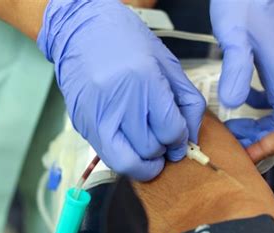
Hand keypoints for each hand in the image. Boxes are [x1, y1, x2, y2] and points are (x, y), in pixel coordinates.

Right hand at [38, 0, 205, 180]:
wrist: (82, 29)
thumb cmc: (128, 42)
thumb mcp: (168, 64)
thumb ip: (187, 101)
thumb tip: (191, 137)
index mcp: (144, 79)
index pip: (170, 129)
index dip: (180, 141)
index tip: (180, 139)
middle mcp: (118, 99)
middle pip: (151, 148)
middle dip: (164, 150)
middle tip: (165, 142)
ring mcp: (96, 115)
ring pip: (128, 162)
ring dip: (145, 162)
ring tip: (151, 151)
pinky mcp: (82, 124)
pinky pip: (108, 157)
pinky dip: (125, 159)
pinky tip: (131, 147)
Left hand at [210, 0, 273, 161]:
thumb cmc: (244, 6)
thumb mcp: (235, 38)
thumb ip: (236, 71)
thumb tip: (232, 104)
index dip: (269, 148)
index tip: (245, 154)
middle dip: (260, 143)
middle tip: (234, 146)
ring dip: (258, 130)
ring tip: (232, 130)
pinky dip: (258, 114)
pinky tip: (239, 107)